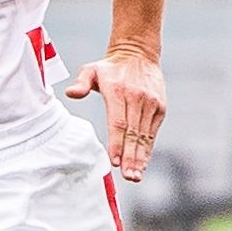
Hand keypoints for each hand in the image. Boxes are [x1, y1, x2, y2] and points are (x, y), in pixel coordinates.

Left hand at [65, 42, 166, 180]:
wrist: (138, 53)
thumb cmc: (109, 67)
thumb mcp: (91, 69)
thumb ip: (81, 82)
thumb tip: (71, 93)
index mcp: (119, 93)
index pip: (118, 122)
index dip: (117, 143)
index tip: (115, 161)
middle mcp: (137, 99)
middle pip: (133, 133)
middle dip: (131, 157)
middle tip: (129, 176)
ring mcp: (151, 104)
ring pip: (144, 135)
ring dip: (141, 157)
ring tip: (136, 175)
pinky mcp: (160, 107)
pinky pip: (152, 131)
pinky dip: (148, 148)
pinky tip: (143, 163)